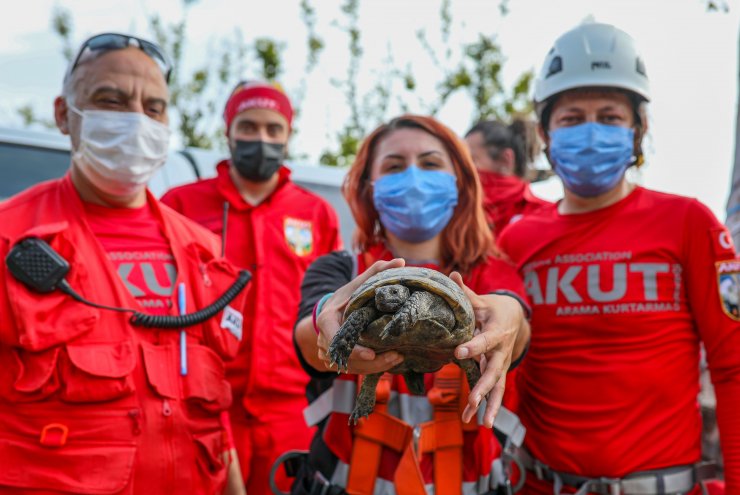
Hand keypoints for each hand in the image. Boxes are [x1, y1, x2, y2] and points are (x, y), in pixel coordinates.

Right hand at [316, 258, 405, 374]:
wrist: (330, 312)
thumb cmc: (347, 296)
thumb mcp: (358, 284)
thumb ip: (377, 271)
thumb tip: (400, 261)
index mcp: (327, 320)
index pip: (335, 338)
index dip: (353, 349)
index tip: (371, 353)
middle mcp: (326, 339)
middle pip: (348, 357)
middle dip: (372, 361)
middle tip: (395, 356)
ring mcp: (332, 352)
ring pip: (353, 366)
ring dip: (376, 366)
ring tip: (398, 359)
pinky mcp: (340, 360)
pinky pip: (356, 368)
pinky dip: (373, 367)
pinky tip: (391, 362)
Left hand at [450, 272, 528, 427]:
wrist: (516, 319)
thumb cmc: (493, 308)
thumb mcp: (481, 300)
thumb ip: (465, 293)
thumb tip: (450, 275)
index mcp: (496, 330)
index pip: (484, 340)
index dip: (473, 346)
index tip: (459, 352)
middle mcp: (501, 351)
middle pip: (493, 371)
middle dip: (483, 387)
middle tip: (471, 400)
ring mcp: (501, 364)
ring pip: (497, 387)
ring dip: (489, 405)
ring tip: (481, 423)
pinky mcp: (499, 373)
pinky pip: (495, 392)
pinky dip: (487, 407)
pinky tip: (477, 422)